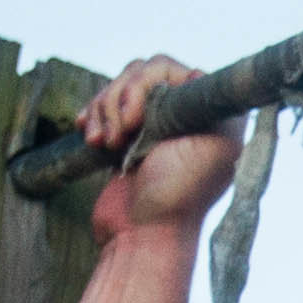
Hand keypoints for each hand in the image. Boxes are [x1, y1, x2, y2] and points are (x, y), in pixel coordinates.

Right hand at [74, 55, 244, 245]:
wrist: (142, 235)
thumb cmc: (178, 197)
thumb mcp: (208, 146)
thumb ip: (207, 105)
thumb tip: (198, 71)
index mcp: (211, 112)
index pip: (167, 67)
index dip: (143, 85)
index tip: (134, 120)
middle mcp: (185, 113)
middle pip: (140, 72)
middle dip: (119, 101)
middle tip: (117, 138)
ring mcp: (155, 124)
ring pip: (119, 87)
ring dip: (105, 112)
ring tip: (105, 145)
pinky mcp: (130, 137)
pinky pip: (106, 107)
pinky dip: (94, 117)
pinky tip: (90, 138)